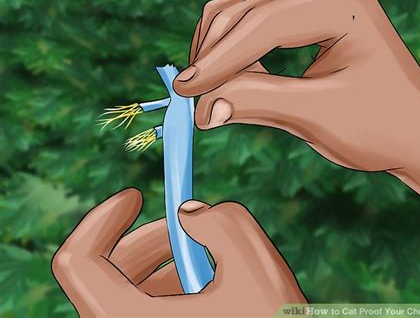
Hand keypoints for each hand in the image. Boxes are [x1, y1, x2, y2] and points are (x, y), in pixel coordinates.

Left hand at [52, 188, 305, 316]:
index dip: (101, 219)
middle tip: (182, 225)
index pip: (78, 264)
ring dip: (161, 259)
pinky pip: (142, 306)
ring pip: (125, 291)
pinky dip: (168, 283)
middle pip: (104, 274)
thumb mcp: (257, 269)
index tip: (136, 196)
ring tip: (203, 256)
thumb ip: (224, 223)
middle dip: (145, 237)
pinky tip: (204, 281)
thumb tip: (189, 214)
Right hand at [174, 0, 419, 232]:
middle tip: (192, 101)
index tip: (184, 91)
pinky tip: (236, 83)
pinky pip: (256, 28)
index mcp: (337, 4)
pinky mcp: (307, 16)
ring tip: (212, 96)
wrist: (414, 130)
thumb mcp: (316, 116)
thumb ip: (257, 103)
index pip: (260, 24)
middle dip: (213, 57)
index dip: (217, 60)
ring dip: (221, 56)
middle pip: (242, 12)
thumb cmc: (381, 125)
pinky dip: (238, 56)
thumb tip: (202, 107)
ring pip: (242, 17)